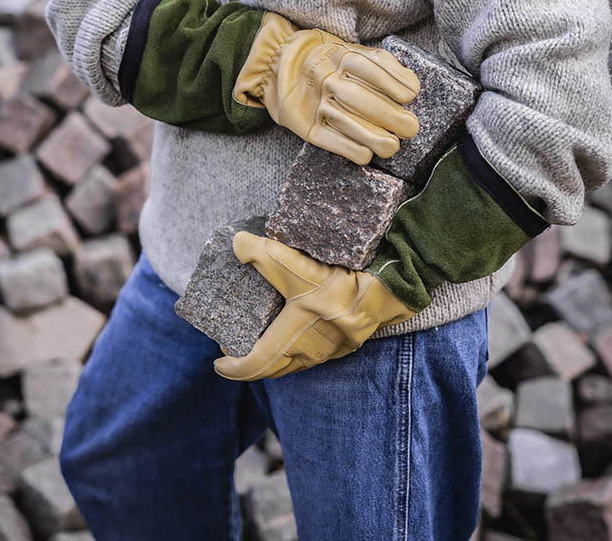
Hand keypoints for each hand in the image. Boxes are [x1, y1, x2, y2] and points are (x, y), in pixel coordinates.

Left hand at [213, 232, 415, 380]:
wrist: (392, 287)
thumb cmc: (343, 282)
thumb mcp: (296, 263)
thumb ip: (261, 252)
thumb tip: (236, 243)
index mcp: (295, 338)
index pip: (256, 364)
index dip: (234, 367)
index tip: (219, 363)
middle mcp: (313, 350)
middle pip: (276, 368)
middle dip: (253, 363)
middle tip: (237, 350)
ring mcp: (334, 349)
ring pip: (298, 363)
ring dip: (279, 357)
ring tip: (266, 338)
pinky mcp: (350, 340)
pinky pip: (317, 354)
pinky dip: (300, 349)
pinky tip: (301, 330)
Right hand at [232, 12, 420, 164]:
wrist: (281, 65)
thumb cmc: (330, 62)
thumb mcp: (354, 53)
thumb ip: (383, 66)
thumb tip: (412, 87)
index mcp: (341, 57)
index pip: (369, 68)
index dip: (392, 82)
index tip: (411, 95)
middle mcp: (327, 79)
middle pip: (358, 98)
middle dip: (388, 115)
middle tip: (410, 128)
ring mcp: (315, 103)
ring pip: (345, 122)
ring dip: (372, 137)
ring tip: (392, 146)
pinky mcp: (306, 126)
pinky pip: (328, 140)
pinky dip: (349, 149)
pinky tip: (367, 154)